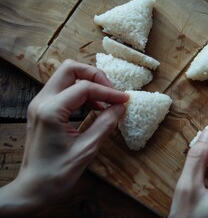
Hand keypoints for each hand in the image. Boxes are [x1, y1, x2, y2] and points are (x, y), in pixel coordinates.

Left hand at [0, 60, 128, 215]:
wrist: (33, 188)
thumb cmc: (57, 173)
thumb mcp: (87, 149)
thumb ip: (105, 124)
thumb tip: (120, 107)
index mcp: (51, 110)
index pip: (84, 88)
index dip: (108, 92)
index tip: (124, 100)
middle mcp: (41, 101)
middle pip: (70, 69)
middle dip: (95, 76)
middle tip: (112, 92)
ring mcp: (40, 104)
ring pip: (66, 77)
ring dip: (89, 83)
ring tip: (106, 101)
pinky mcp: (43, 109)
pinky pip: (64, 90)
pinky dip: (81, 93)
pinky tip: (95, 108)